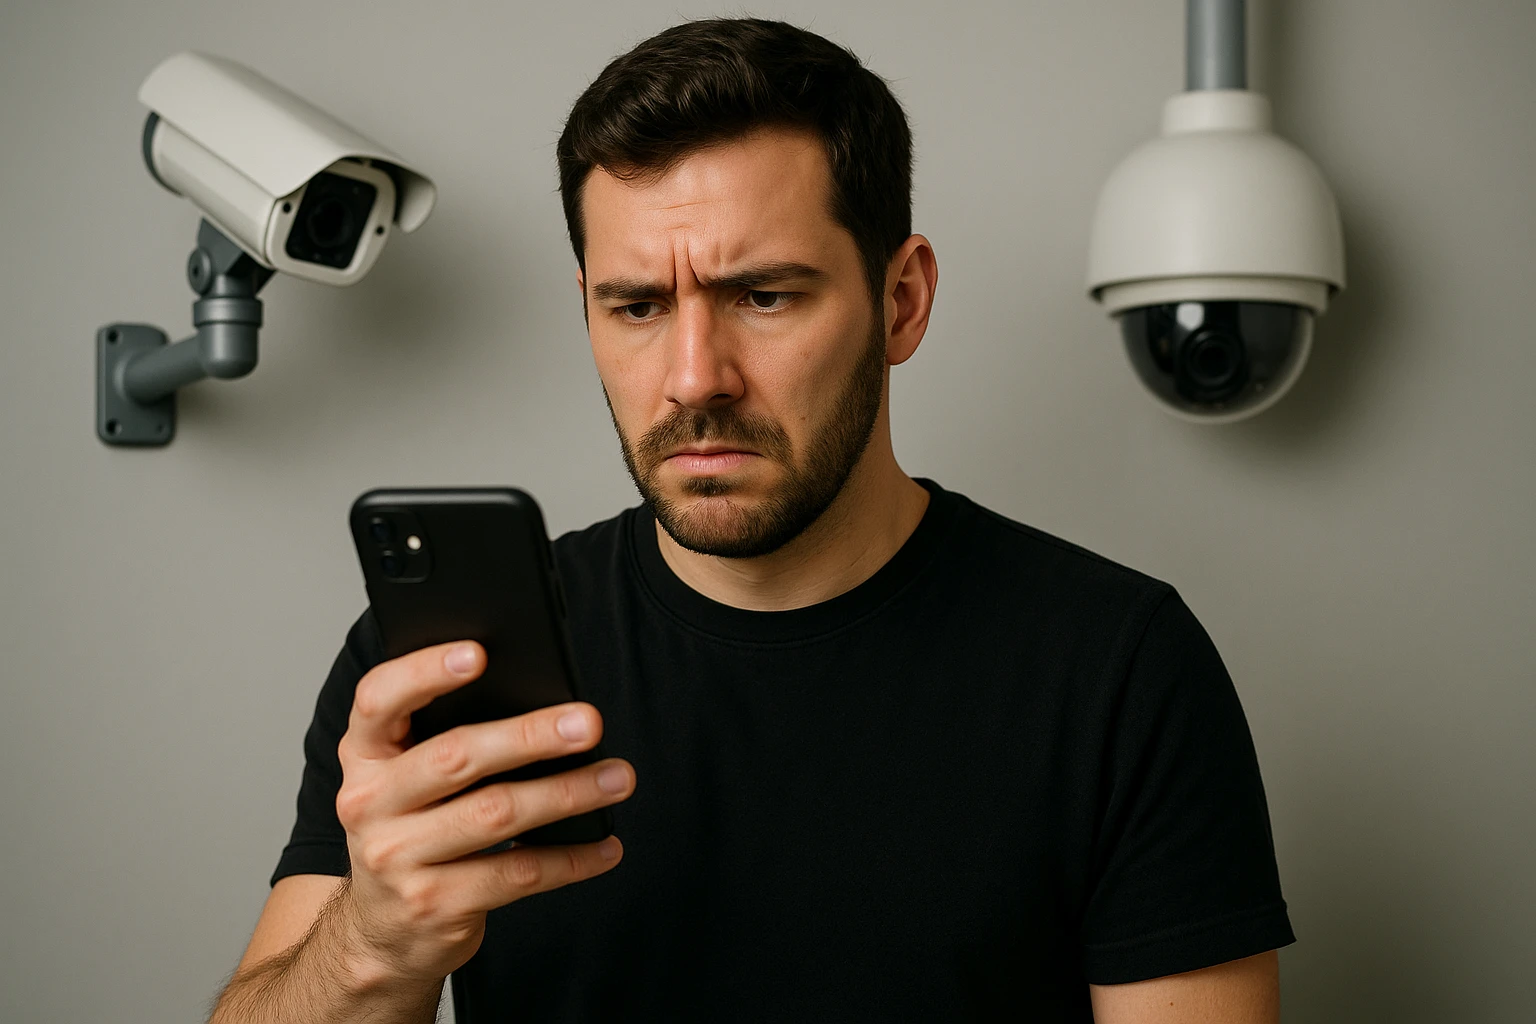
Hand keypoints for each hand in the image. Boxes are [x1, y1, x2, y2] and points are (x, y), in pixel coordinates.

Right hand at [332, 640, 634, 986]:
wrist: (382, 930)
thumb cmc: (413, 827)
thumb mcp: (406, 777)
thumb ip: (446, 734)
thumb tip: (546, 702)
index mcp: (363, 754)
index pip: (378, 699)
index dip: (424, 671)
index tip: (480, 653)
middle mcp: (368, 803)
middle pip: (455, 757)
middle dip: (529, 736)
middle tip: (588, 722)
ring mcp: (397, 859)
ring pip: (496, 814)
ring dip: (567, 793)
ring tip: (617, 777)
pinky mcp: (434, 905)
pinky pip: (518, 873)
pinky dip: (572, 858)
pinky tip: (606, 845)